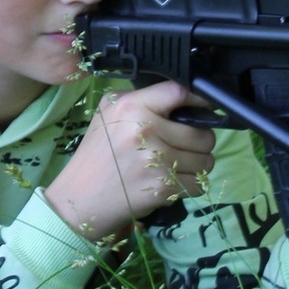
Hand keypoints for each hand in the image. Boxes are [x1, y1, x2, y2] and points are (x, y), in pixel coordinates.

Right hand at [46, 81, 215, 241]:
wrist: (80, 197)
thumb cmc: (97, 153)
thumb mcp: (109, 113)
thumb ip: (141, 100)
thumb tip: (182, 96)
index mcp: (131, 106)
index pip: (179, 92)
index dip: (200, 100)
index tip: (208, 107)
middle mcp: (145, 129)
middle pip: (201, 133)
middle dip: (200, 142)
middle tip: (184, 147)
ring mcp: (156, 159)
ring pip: (205, 159)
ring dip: (198, 164)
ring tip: (178, 165)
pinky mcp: (163, 187)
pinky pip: (199, 183)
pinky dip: (191, 184)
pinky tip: (173, 182)